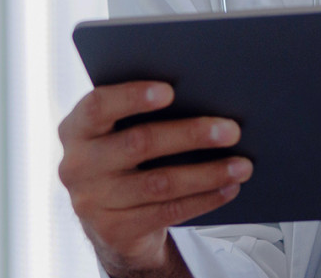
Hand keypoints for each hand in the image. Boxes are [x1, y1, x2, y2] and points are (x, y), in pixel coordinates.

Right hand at [58, 81, 251, 276]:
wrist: (112, 219)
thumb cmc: (128, 156)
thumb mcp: (122, 132)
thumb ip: (145, 113)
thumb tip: (209, 95)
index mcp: (77, 129)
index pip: (97, 106)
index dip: (132, 97)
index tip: (171, 90)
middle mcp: (77, 165)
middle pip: (139, 143)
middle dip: (191, 135)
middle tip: (232, 130)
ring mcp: (91, 201)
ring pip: (159, 183)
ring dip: (208, 173)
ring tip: (243, 165)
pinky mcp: (113, 230)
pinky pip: (167, 212)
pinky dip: (204, 199)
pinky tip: (229, 188)